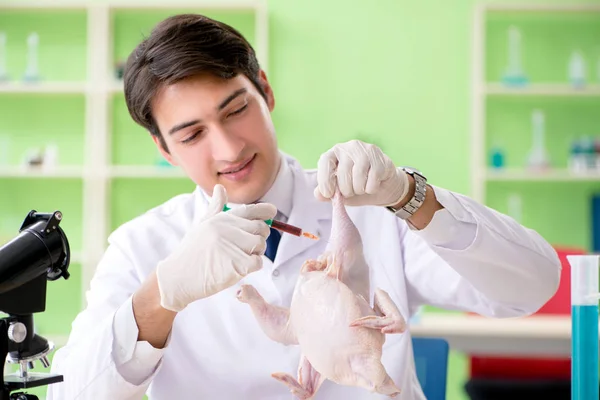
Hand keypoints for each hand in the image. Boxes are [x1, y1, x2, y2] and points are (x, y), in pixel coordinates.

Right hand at [155, 184, 276, 311]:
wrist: (177, 277)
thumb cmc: (191, 252)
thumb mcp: (202, 225)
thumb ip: (216, 207)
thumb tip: (220, 187)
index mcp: (221, 218)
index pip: (250, 209)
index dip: (265, 210)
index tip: (272, 212)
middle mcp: (227, 228)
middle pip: (261, 228)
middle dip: (260, 237)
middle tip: (248, 247)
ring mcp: (232, 246)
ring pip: (261, 245)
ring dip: (256, 253)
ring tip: (240, 258)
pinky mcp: (236, 264)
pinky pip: (258, 262)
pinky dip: (253, 266)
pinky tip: (239, 268)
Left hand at [314, 140, 409, 206]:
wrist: (380, 188)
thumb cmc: (355, 187)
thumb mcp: (338, 193)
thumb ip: (326, 193)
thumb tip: (318, 194)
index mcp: (334, 153)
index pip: (325, 161)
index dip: (325, 179)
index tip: (329, 194)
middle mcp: (349, 147)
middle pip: (343, 172)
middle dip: (346, 190)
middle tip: (351, 192)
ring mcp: (365, 150)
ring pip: (359, 175)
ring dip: (359, 190)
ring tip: (361, 189)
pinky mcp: (380, 157)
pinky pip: (373, 178)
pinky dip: (371, 188)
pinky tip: (373, 185)